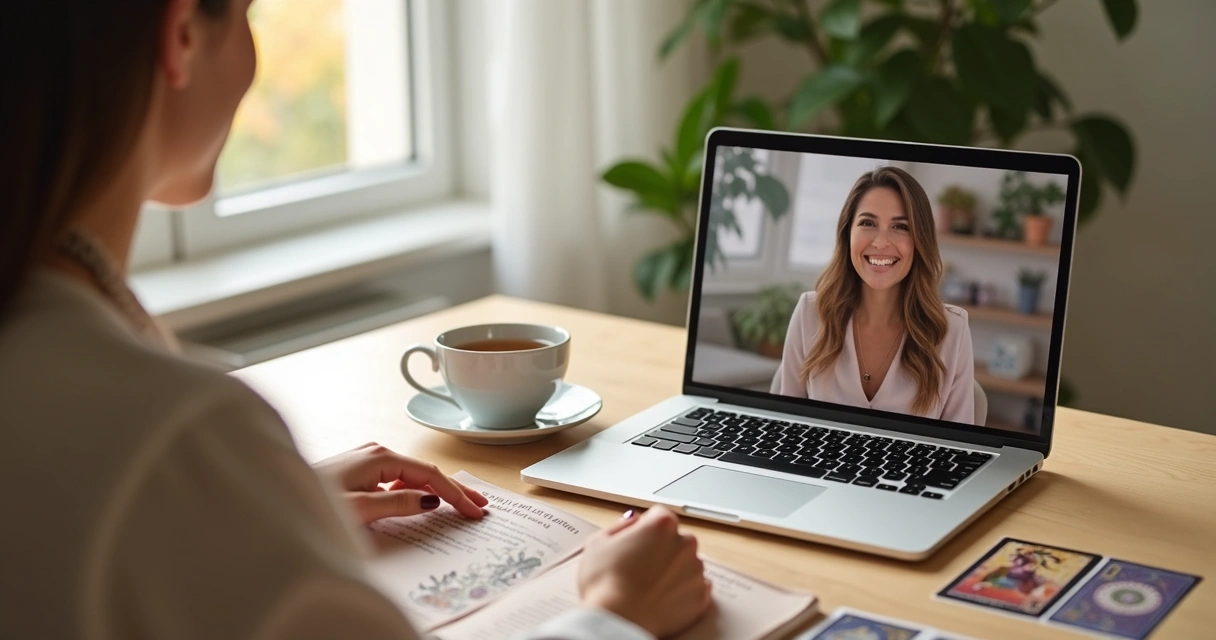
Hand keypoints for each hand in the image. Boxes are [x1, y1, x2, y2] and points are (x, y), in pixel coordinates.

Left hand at [314, 442, 488, 522]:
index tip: (473, 510)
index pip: (429, 474)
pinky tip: (423, 503)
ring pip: (412, 475)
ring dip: (436, 491)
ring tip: (459, 505)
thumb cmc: (313, 505)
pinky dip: (415, 491)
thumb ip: (398, 504)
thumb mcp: (359, 509)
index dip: (455, 494)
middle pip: (425, 472)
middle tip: (479, 505)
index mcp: (379, 457)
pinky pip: (397, 479)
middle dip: (453, 490)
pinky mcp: (359, 471)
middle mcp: (376, 452)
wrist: (279, 500)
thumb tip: (430, 501)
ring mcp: (367, 460)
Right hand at [577, 506, 711, 636]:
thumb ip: (620, 525)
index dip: (644, 528)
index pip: (659, 514)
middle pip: (675, 538)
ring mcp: (695, 571)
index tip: (635, 541)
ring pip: (685, 563)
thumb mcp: (598, 541)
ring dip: (671, 569)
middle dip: (660, 548)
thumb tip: (634, 521)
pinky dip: (681, 590)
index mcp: (662, 525)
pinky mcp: (701, 597)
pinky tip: (660, 597)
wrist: (618, 620)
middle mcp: (685, 544)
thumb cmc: (605, 583)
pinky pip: (693, 587)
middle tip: (638, 566)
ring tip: (646, 585)